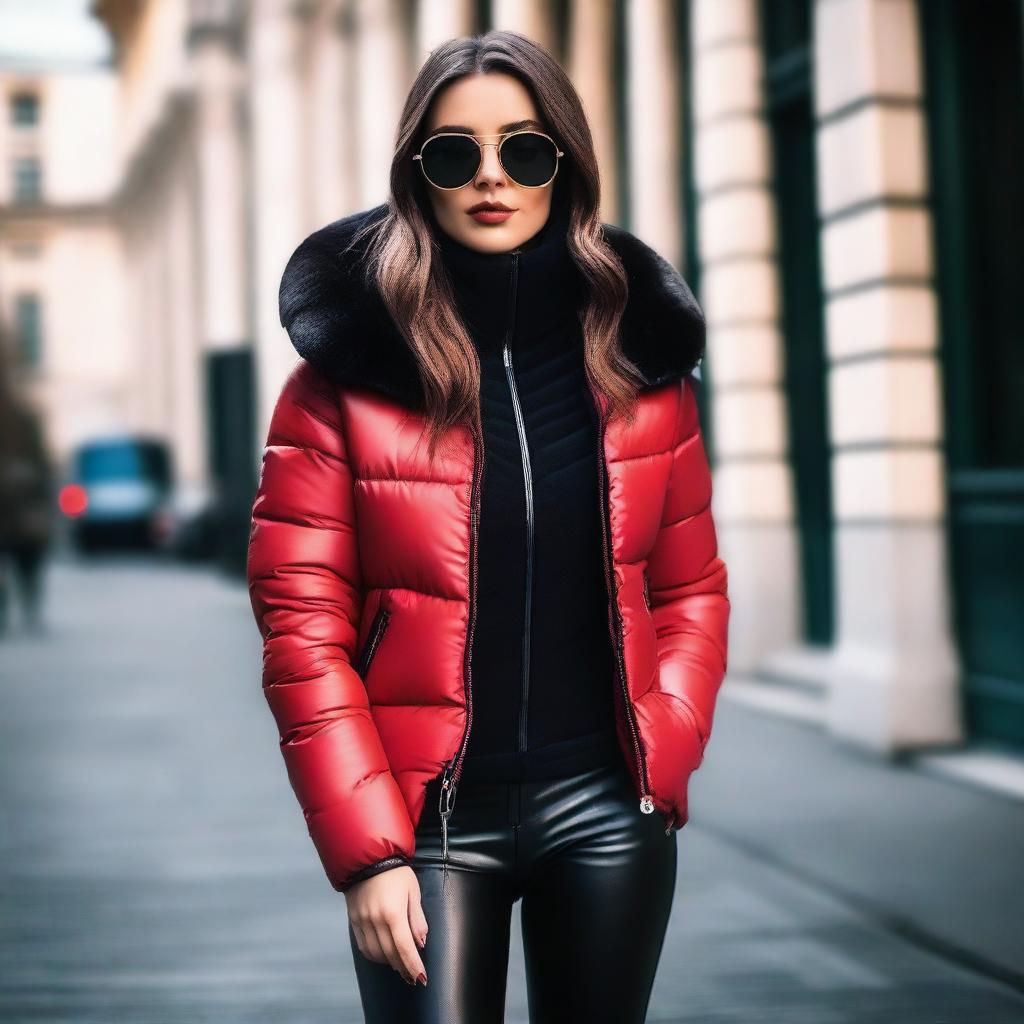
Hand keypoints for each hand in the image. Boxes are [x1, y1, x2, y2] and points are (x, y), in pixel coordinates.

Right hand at [346, 865, 428, 985]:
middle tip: (413, 976)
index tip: (421, 978)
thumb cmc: (395, 871)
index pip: (405, 947)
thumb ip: (417, 918)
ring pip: (375, 954)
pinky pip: (363, 946)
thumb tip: (421, 942)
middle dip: (403, 968)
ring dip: (389, 962)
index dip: (413, 966)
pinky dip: (374, 954)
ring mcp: (362, 921)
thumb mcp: (413, 890)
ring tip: (400, 964)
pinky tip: (383, 954)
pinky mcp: (353, 920)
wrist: (368, 857)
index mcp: (393, 912)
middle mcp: (375, 920)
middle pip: (390, 954)